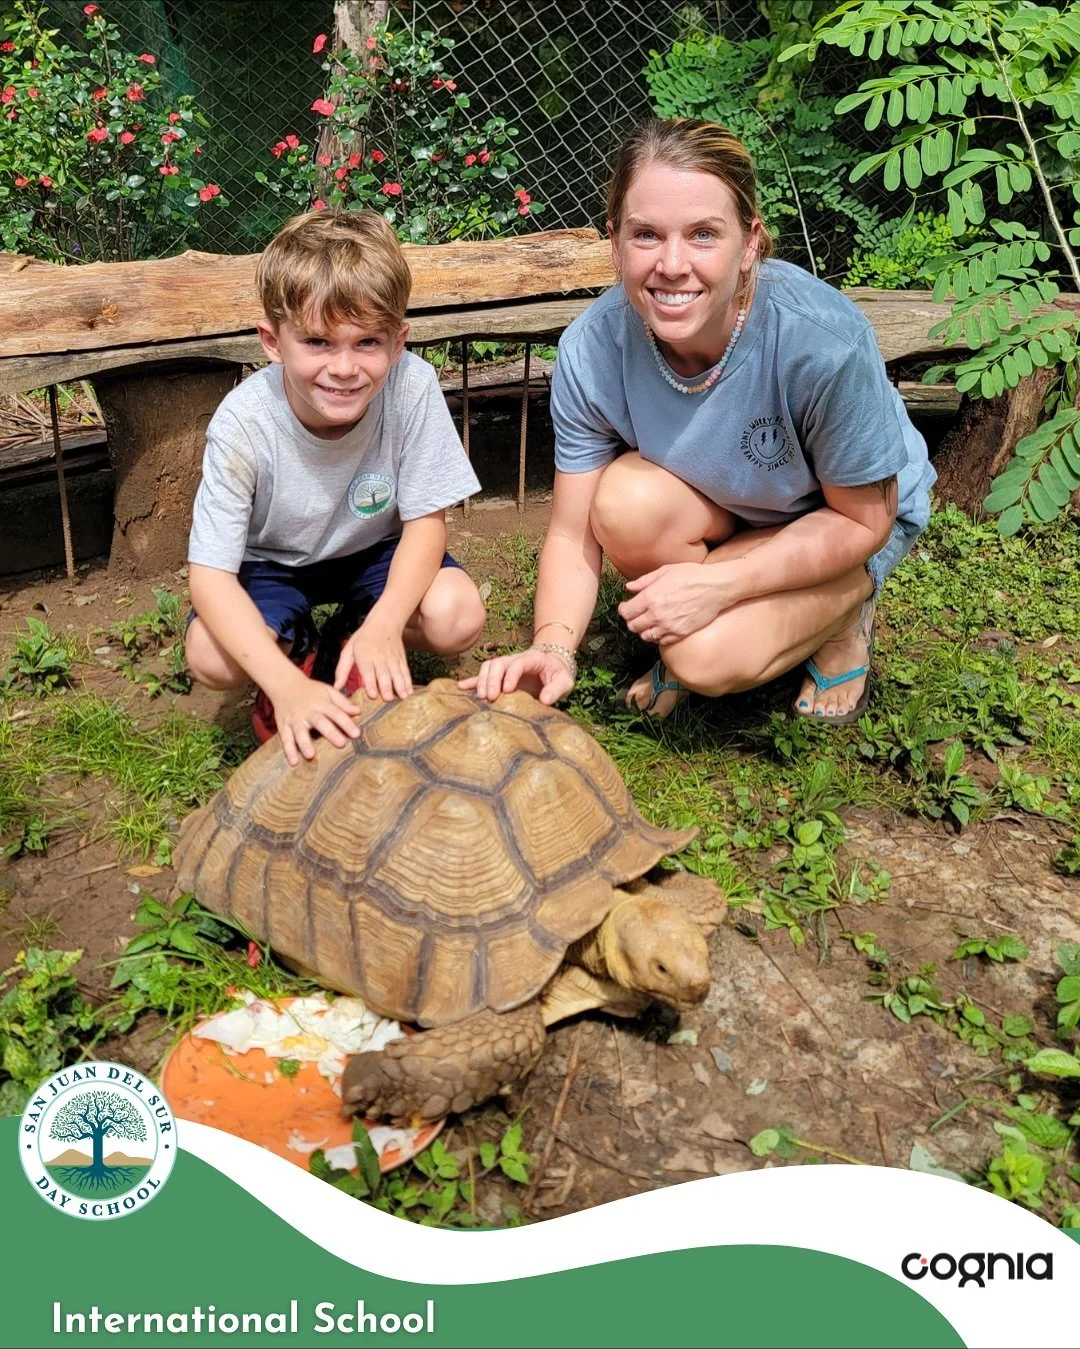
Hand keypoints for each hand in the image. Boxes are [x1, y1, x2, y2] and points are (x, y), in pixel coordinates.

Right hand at [271, 670, 362, 766]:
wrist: (284, 684)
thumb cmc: (310, 690)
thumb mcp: (327, 691)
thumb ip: (342, 702)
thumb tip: (358, 711)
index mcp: (321, 703)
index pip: (336, 713)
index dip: (346, 723)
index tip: (356, 734)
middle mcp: (308, 712)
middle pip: (319, 722)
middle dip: (330, 733)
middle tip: (341, 743)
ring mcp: (295, 719)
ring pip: (299, 732)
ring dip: (305, 744)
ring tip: (311, 756)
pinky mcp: (283, 726)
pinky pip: (285, 739)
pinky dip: (288, 751)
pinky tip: (294, 762)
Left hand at [335, 611, 411, 702]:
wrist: (384, 622)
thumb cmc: (363, 638)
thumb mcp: (348, 649)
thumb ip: (342, 669)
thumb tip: (337, 687)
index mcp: (365, 655)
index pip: (368, 671)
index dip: (370, 683)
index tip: (373, 694)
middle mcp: (379, 657)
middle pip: (384, 673)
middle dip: (386, 687)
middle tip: (388, 698)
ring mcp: (392, 658)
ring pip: (397, 673)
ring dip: (400, 686)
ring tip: (402, 697)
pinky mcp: (401, 659)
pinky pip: (405, 671)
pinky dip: (408, 682)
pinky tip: (409, 692)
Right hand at [459, 647, 574, 704]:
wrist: (553, 667)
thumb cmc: (559, 674)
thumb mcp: (565, 681)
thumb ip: (557, 689)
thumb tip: (544, 700)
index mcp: (532, 659)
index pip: (517, 663)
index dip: (510, 675)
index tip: (507, 691)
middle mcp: (515, 660)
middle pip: (497, 664)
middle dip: (491, 679)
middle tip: (490, 697)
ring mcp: (505, 667)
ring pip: (488, 667)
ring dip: (481, 681)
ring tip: (481, 698)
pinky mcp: (499, 676)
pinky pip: (482, 676)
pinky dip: (471, 681)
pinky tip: (460, 688)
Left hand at [617, 563, 728, 643]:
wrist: (716, 587)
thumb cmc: (692, 575)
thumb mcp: (665, 571)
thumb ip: (644, 581)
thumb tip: (629, 588)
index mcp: (650, 597)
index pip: (626, 612)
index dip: (623, 610)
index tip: (625, 607)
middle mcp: (657, 614)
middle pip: (633, 626)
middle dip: (632, 621)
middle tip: (636, 615)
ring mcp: (669, 626)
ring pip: (646, 636)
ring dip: (644, 630)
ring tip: (649, 622)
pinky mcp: (680, 633)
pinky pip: (661, 641)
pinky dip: (658, 636)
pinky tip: (662, 627)